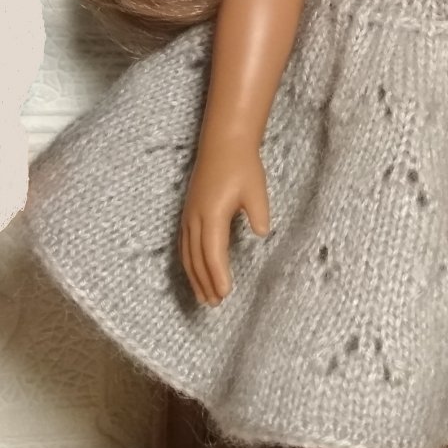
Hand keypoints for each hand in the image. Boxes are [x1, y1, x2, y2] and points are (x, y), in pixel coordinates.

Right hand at [179, 140, 269, 305]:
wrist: (224, 143)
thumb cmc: (242, 166)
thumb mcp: (257, 191)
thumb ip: (259, 214)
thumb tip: (262, 234)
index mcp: (212, 214)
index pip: (214, 253)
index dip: (218, 275)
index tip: (225, 293)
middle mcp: (196, 218)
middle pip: (197, 258)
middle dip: (205, 282)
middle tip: (214, 304)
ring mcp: (189, 215)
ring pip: (188, 253)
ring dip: (195, 276)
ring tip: (203, 296)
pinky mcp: (189, 212)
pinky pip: (185, 244)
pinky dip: (189, 261)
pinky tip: (194, 271)